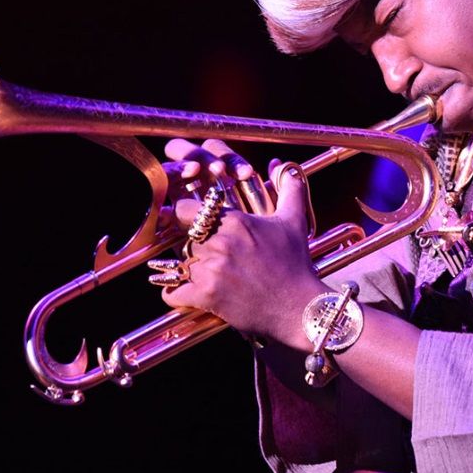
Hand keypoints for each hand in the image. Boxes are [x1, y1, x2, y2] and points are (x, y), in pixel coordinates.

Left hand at [160, 139, 325, 349]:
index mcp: (235, 221)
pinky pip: (173, 294)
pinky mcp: (206, 296)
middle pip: (181, 237)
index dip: (184, 214)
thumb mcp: (294, 220)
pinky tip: (183, 293)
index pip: (185, 208)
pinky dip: (175, 295)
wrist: (298, 306)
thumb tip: (281, 165)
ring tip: (201, 273)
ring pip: (179, 265)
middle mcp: (219, 243)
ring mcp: (211, 270)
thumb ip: (289, 188)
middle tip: (199, 251)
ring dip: (186, 270)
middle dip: (189, 244)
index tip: (189, 221)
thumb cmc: (295, 264)